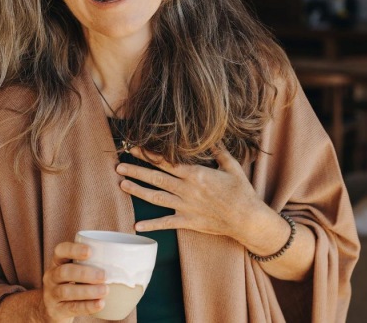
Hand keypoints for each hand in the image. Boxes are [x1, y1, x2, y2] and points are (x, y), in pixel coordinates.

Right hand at [39, 242, 108, 321]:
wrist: (52, 309)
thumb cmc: (71, 283)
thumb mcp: (75, 270)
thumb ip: (92, 263)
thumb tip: (127, 258)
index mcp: (57, 262)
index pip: (60, 250)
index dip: (74, 249)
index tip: (90, 251)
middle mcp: (51, 276)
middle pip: (64, 272)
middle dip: (84, 273)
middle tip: (104, 276)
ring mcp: (51, 294)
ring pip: (66, 291)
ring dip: (88, 291)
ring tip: (105, 290)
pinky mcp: (56, 310)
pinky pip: (71, 308)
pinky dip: (87, 306)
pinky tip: (100, 304)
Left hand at [116, 146, 266, 241]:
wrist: (247, 219)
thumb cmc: (241, 192)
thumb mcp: (232, 167)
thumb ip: (219, 152)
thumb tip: (212, 139)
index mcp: (195, 173)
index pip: (166, 161)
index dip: (148, 155)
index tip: (135, 148)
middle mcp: (186, 189)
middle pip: (156, 178)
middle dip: (136, 170)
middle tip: (119, 165)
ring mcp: (185, 206)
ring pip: (156, 197)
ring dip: (138, 191)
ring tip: (122, 184)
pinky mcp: (188, 221)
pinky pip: (166, 223)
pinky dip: (151, 225)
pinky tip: (137, 226)